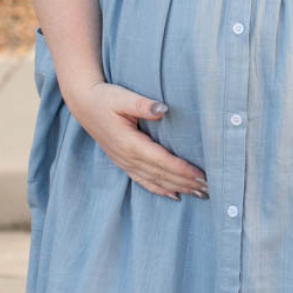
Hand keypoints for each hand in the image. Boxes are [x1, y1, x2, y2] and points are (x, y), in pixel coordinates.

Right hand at [62, 77, 208, 199]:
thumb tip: (162, 109)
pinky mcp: (123, 163)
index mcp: (129, 143)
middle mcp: (127, 157)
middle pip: (162, 175)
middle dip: (186, 183)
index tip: (202, 175)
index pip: (162, 161)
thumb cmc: (104, 98)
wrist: (83, 103)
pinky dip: (160, 190)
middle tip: (209, 189)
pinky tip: (175, 195)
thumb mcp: (122, 97)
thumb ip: (142, 104)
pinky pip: (144, 181)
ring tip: (199, 194)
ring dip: (178, 188)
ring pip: (155, 181)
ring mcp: (124, 162)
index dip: (183, 170)